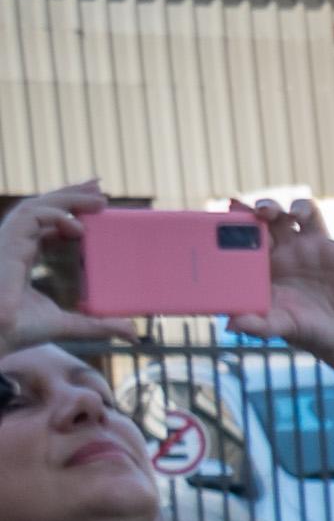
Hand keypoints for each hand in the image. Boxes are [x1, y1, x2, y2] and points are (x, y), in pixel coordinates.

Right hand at [0, 187, 100, 353]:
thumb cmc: (22, 331)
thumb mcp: (70, 324)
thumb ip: (99, 324)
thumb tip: (133, 333)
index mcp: (24, 257)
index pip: (46, 224)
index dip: (67, 210)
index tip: (95, 203)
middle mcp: (15, 246)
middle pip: (42, 209)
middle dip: (70, 194)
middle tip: (100, 187)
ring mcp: (8, 243)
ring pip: (36, 207)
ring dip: (67, 198)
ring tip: (99, 197)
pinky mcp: (6, 245)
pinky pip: (29, 218)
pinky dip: (53, 215)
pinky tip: (77, 223)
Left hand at [245, 190, 333, 384]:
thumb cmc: (311, 332)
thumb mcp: (281, 327)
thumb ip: (257, 324)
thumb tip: (232, 324)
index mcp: (271, 264)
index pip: (252, 233)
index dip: (241, 218)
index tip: (231, 206)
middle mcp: (294, 251)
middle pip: (276, 217)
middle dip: (268, 207)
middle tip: (261, 211)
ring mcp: (322, 249)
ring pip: (309, 214)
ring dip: (302, 206)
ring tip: (298, 215)